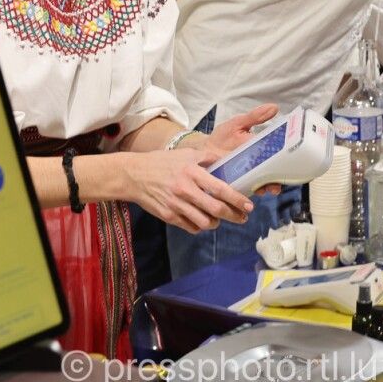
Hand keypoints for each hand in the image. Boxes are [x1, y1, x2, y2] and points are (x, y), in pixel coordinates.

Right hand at [120, 148, 254, 234]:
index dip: (237, 200)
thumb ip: (208, 157)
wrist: (134, 175)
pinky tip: (202, 220)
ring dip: (217, 223)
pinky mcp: (168, 216)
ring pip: (205, 222)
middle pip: (216, 210)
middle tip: (242, 217)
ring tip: (221, 218)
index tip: (248, 205)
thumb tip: (229, 159)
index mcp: (192, 172)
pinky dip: (200, 226)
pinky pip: (191, 227)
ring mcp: (176, 205)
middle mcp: (185, 190)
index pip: (220, 189)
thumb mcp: (186, 154)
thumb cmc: (162, 162)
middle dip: (233, 216)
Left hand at [200, 104, 282, 195]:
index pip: (278, 159)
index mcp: (261, 151)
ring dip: (263, 189)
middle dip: (276, 183)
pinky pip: (244, 193)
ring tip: (263, 190)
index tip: (288, 167)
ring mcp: (246, 176)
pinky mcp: (235, 185)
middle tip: (275, 186)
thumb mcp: (238, 124)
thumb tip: (274, 107)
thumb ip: (255, 117)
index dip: (285, 164)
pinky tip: (246, 194)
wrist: (203, 150)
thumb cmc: (222, 136)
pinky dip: (246, 195)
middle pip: (272, 176)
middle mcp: (256, 166)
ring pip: (259, 186)